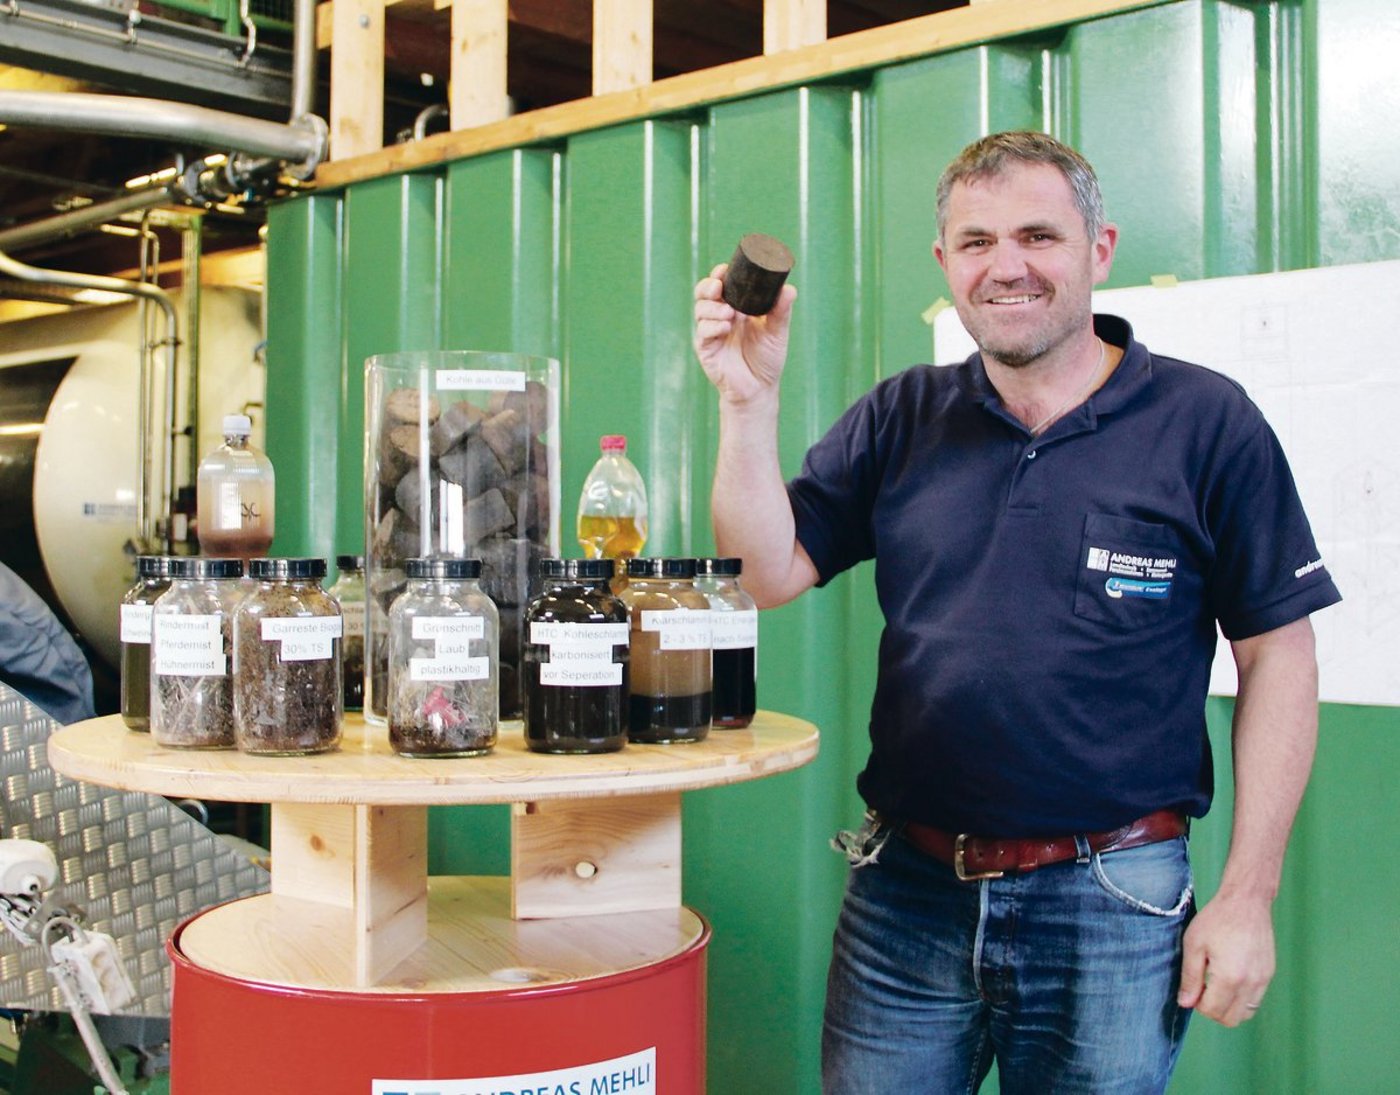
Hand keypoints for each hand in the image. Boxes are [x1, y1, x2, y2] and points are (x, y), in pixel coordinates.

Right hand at [693, 263, 796, 405]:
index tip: (725, 270)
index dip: (720, 274)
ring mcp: (711, 332)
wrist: (759, 389)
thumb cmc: (767, 359)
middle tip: (719, 287)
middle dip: (708, 286)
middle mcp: (720, 316)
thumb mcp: (777, 332)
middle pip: (704, 293)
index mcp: (736, 307)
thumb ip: (781, 310)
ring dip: (713, 307)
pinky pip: (703, 332)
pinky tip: (725, 327)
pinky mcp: (706, 349)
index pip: (722, 284)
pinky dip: (712, 326)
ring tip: (730, 314)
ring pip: (701, 310)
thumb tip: (789, 289)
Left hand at [1176, 890, 1275, 1025]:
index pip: (1213, 1011)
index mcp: (1229, 977)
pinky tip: (1229, 977)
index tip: (1192, 989)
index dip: (1197, 1005)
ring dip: (1228, 1006)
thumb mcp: (1194, 945)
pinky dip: (1241, 998)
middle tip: (1203, 989)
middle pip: (1231, 1019)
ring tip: (1216, 983)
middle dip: (1213, 1010)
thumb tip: (1185, 1004)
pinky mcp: (1269, 974)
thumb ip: (1190, 978)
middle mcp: (1250, 984)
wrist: (1246, 902)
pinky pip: (1255, 1000)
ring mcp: (1263, 980)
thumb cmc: (1216, 920)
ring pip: (1246, 1013)